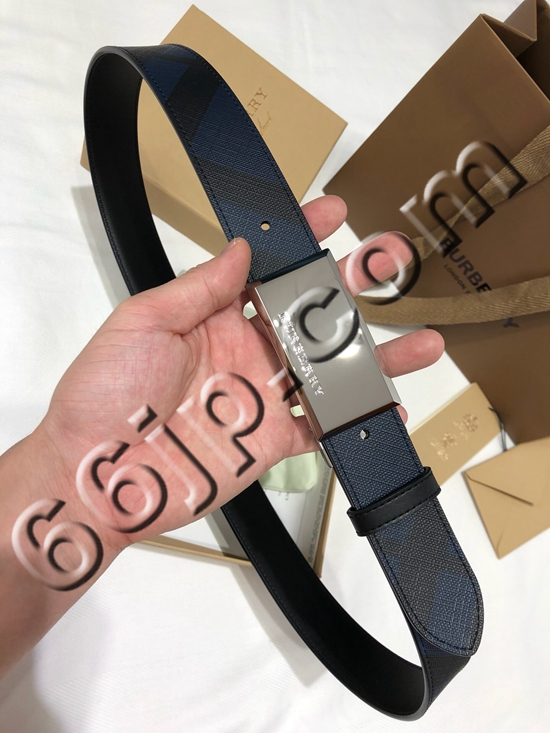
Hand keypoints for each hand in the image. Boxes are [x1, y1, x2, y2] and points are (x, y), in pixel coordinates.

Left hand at [39, 195, 443, 547]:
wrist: (95, 475)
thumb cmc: (102, 395)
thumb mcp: (142, 323)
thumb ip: (198, 288)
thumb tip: (242, 250)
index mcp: (213, 317)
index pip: (266, 270)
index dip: (299, 240)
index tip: (331, 213)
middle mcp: (245, 352)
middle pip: (310, 316)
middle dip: (352, 290)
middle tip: (390, 266)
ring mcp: (262, 397)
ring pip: (329, 371)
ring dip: (375, 357)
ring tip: (421, 343)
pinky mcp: (271, 441)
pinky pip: (323, 428)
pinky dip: (356, 418)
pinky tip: (389, 406)